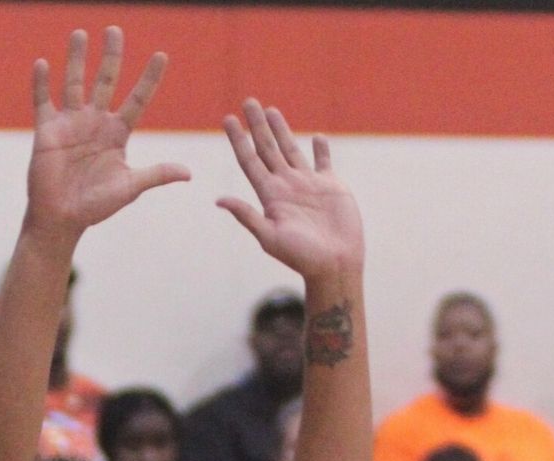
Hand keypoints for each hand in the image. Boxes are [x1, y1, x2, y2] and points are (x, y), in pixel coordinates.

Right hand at [26, 27, 188, 242]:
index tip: (161, 55)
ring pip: (74, 82)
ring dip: (77, 59)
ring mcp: (70, 123)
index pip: (138, 99)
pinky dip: (41, 83)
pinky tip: (42, 64)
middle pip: (106, 81)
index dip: (149, 79)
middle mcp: (95, 122)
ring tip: (80, 33)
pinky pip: (43, 101)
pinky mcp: (47, 131)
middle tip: (115, 30)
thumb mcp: (129, 188)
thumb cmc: (96, 207)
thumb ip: (156, 174)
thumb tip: (189, 174)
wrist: (61, 220)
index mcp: (117, 133)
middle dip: (111, 56)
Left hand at [219, 101, 362, 281]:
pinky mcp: (331, 185)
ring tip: (271, 110)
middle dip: (257, 125)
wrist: (335, 265)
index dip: (239, 140)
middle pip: (268, 149)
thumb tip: (219, 200)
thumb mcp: (269, 237)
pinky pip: (324, 161)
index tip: (228, 119)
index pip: (250, 161)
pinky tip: (316, 137)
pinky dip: (320, 148)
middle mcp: (286, 186)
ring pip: (291, 149)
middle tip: (248, 101)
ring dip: (281, 129)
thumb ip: (247, 216)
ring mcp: (308, 184)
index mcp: (270, 196)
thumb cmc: (301, 257)